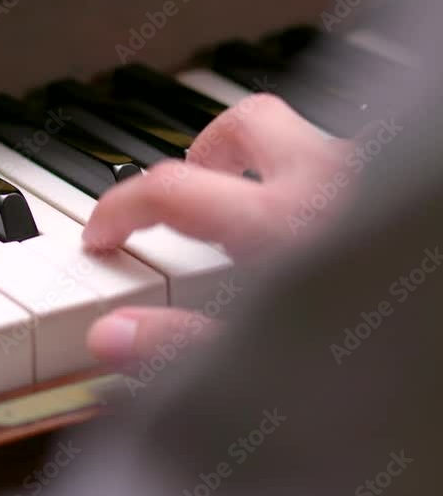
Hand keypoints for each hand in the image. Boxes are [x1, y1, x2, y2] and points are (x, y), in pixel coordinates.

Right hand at [84, 94, 353, 362]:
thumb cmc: (372, 360)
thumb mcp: (261, 372)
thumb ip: (180, 352)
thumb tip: (111, 335)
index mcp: (284, 223)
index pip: (171, 188)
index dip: (118, 209)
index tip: (100, 237)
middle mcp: (331, 187)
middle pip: (247, 123)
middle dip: (201, 152)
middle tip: (180, 202)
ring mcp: (371, 186)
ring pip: (302, 141)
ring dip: (258, 168)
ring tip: (237, 221)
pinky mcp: (395, 202)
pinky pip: (341, 174)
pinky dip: (308, 191)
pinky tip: (303, 246)